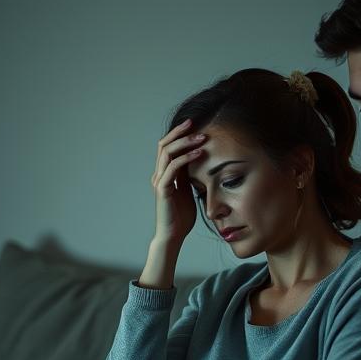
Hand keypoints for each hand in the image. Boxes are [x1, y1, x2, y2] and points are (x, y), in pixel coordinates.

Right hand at [152, 119, 207, 245]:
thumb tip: (200, 162)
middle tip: (195, 123)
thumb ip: (189, 176)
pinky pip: (173, 168)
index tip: (194, 125)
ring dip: (185, 142)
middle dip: (179, 132)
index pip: (167, 147)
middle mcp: (158, 174)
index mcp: (164, 174)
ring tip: (201, 137)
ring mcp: (159, 181)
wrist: (173, 236)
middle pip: (164, 144)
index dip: (178, 134)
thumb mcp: (188, 191)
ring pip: (167, 153)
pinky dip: (186, 158)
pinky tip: (199, 153)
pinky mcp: (163, 189)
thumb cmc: (182, 216)